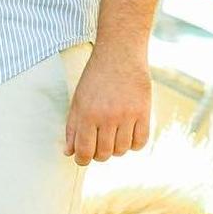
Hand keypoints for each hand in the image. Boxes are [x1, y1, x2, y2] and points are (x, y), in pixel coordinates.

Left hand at [63, 48, 150, 165]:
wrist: (120, 54)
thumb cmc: (95, 78)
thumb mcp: (78, 100)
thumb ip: (72, 127)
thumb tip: (69, 152)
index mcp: (87, 114)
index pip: (84, 151)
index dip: (82, 159)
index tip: (83, 158)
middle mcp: (107, 117)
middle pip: (104, 154)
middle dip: (98, 155)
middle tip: (98, 145)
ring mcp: (127, 115)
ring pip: (122, 150)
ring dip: (116, 149)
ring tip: (113, 137)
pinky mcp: (144, 112)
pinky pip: (140, 142)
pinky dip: (133, 144)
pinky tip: (127, 135)